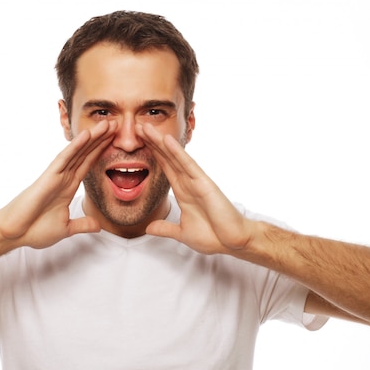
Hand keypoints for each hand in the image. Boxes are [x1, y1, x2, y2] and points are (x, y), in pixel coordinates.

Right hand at [0, 120, 116, 248]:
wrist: (15, 233)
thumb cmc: (34, 230)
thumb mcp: (66, 228)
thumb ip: (82, 225)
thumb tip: (98, 225)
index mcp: (68, 187)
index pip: (88, 164)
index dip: (101, 151)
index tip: (114, 140)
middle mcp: (63, 178)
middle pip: (86, 154)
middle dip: (101, 139)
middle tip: (116, 123)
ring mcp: (56, 176)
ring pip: (77, 152)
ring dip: (92, 138)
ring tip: (107, 124)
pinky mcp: (48, 178)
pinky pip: (64, 159)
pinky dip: (75, 147)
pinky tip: (86, 135)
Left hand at [137, 123, 255, 254]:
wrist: (233, 243)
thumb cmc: (214, 236)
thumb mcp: (182, 233)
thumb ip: (165, 228)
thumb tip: (149, 228)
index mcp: (182, 191)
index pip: (164, 167)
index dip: (151, 153)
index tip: (137, 142)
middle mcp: (188, 182)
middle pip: (166, 157)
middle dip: (152, 142)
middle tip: (137, 126)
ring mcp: (196, 181)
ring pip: (175, 157)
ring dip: (160, 142)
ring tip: (146, 127)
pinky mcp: (204, 184)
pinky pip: (188, 165)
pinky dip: (177, 152)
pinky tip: (167, 140)